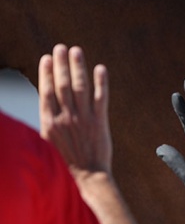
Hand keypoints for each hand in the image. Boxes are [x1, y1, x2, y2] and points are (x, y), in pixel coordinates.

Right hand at [39, 44, 111, 175]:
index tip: (47, 58)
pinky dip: (101, 82)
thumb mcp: (47, 142)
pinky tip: (100, 68)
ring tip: (76, 51)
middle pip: (63, 85)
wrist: (87, 176)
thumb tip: (45, 101)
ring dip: (78, 67)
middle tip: (61, 48)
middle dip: (61, 64)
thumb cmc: (65, 161)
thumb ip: (48, 120)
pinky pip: (100, 98)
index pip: (47, 91)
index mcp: (49, 123)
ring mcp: (83, 118)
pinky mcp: (100, 121)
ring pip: (80, 87)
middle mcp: (65, 118)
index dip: (47, 73)